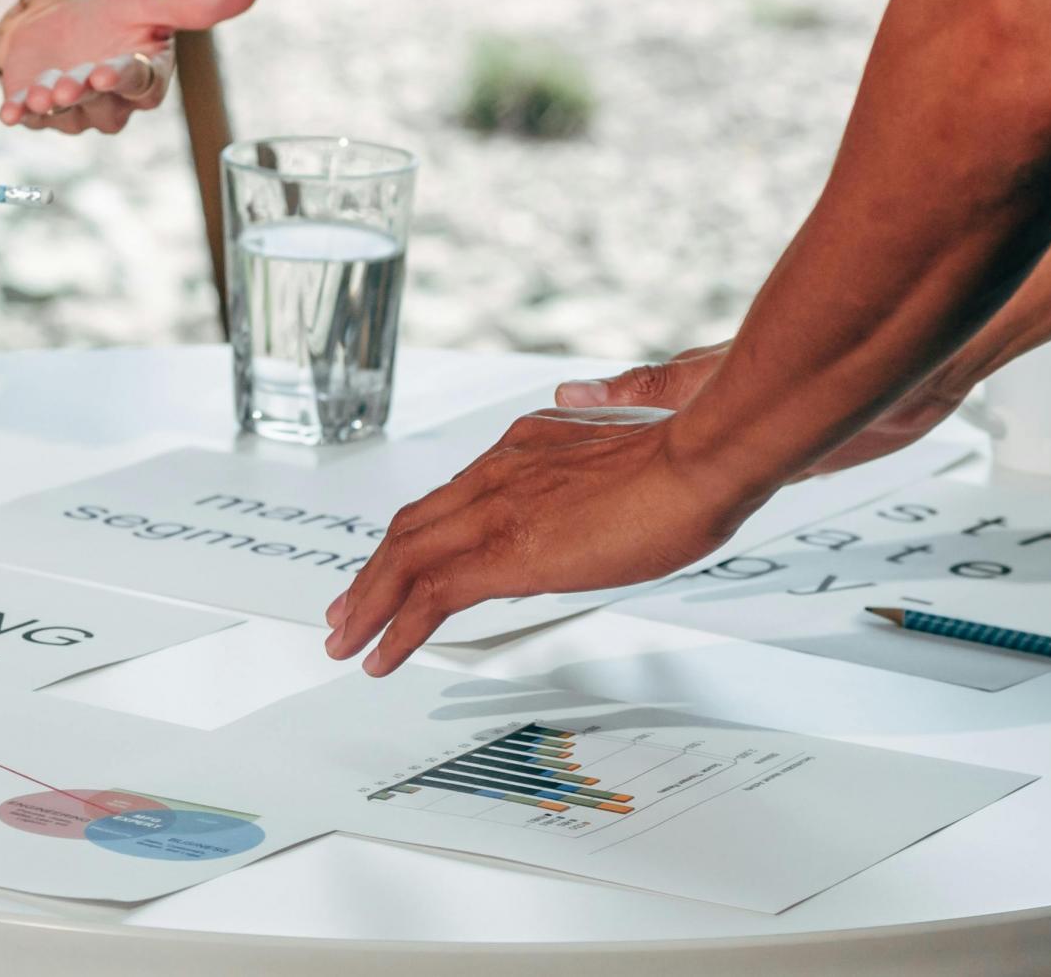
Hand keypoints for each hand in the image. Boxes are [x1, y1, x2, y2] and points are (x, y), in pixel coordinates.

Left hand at [0, 0, 257, 133]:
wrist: (51, 20)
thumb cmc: (109, 17)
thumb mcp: (147, 3)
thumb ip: (192, 6)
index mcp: (145, 79)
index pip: (143, 86)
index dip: (126, 81)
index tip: (109, 71)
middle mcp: (112, 103)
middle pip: (105, 108)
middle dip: (88, 95)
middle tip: (75, 83)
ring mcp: (75, 112)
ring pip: (69, 118)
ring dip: (55, 106)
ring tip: (44, 91)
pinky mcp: (38, 112)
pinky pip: (32, 121)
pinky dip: (21, 116)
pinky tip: (10, 112)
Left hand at [323, 344, 979, 673]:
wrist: (704, 455)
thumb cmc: (688, 449)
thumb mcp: (632, 425)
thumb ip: (598, 412)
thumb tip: (576, 395)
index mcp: (527, 445)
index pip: (453, 496)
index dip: (418, 533)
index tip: (398, 560)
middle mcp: (499, 470)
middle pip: (413, 526)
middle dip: (374, 571)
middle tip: (347, 609)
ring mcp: (497, 510)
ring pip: (405, 560)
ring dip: (369, 604)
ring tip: (346, 640)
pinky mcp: (507, 553)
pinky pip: (429, 596)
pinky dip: (395, 628)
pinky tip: (381, 655)